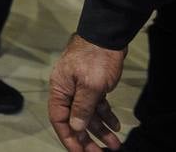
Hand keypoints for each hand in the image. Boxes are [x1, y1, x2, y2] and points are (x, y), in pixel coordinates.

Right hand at [49, 34, 125, 151]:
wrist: (107, 36)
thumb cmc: (95, 58)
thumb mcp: (90, 86)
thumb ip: (82, 108)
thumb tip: (76, 127)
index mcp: (60, 90)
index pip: (59, 119)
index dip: (69, 138)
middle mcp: (68, 91)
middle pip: (75, 120)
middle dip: (87, 138)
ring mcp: (81, 88)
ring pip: (89, 115)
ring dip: (101, 130)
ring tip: (115, 145)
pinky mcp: (93, 85)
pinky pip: (98, 106)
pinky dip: (106, 116)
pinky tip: (116, 126)